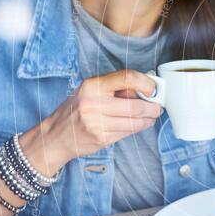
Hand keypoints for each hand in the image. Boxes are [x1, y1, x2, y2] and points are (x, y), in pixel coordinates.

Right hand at [22, 69, 162, 173]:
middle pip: (136, 105)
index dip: (145, 83)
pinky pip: (129, 132)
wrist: (56, 136)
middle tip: (158, 106)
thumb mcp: (91, 90)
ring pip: (136, 122)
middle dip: (153, 107)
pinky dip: (138, 128)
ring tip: (151, 116)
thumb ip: (116, 87)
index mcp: (92, 85)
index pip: (127, 77)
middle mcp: (93, 103)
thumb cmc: (78, 109)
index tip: (153, 88)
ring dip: (149, 119)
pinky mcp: (102, 138)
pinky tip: (139, 124)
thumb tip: (146, 87)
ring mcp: (97, 123)